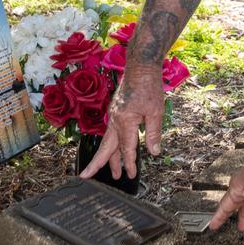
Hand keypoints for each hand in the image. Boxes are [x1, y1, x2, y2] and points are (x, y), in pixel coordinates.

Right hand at [78, 63, 163, 179]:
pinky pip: (111, 132)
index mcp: (125, 121)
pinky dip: (112, 144)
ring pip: (108, 141)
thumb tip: (153, 152)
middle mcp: (115, 120)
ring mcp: (114, 115)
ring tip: (112, 171)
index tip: (131, 175)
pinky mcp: (116, 111)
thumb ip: (153, 133)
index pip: (127, 148)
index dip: (130, 163)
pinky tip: (115, 149)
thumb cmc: (149, 86)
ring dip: (108, 156)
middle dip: (99, 163)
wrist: (140, 67)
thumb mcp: (156, 111)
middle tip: (87, 177)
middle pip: (106, 147)